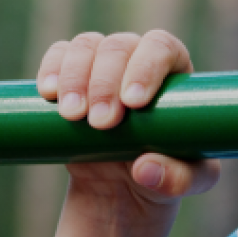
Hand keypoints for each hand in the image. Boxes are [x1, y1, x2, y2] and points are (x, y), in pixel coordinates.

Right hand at [36, 30, 218, 214]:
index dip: (147, 66)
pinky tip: (48, 93)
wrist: (123, 190)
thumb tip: (146, 169)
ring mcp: (102, 67)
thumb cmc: (167, 174)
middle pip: (120, 47)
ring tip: (73, 116)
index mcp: (174, 73)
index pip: (162, 47)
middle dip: (106, 82)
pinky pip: (58, 56)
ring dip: (75, 77)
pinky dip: (51, 69)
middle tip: (102, 123)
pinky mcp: (71, 80)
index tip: (133, 102)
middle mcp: (138, 61)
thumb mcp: (189, 183)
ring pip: (86, 46)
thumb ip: (178, 179)